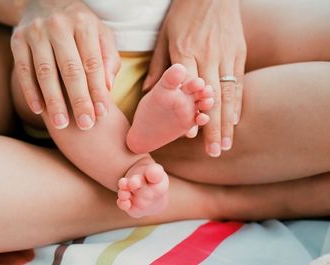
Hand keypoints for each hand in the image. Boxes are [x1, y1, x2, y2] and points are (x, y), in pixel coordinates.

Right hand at [11, 0, 120, 129]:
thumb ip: (108, 58)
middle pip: (70, 69)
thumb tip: (108, 87)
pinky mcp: (18, 40)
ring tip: (62, 124)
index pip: (93, 63)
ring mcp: (36, 32)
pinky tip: (39, 111)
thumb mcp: (101, 34)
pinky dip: (30, 92)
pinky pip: (24, 70)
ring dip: (54, 101)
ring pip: (45, 72)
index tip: (102, 113)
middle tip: (85, 125)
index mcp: (83, 24)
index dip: (97, 90)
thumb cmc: (80, 26)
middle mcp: (59, 26)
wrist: (46, 2)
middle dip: (78, 100)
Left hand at [144, 0, 246, 156]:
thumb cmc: (182, 14)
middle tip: (214, 152)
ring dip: (228, 122)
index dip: (192, 114)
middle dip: (214, 127)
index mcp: (186, 53)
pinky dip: (237, 104)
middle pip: (212, 98)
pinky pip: (238, 83)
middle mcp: (208, 57)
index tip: (193, 137)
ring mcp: (226, 55)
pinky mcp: (238, 53)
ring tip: (226, 144)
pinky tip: (236, 121)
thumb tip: (147, 92)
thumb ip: (159, 66)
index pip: (190, 91)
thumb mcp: (164, 36)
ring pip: (228, 94)